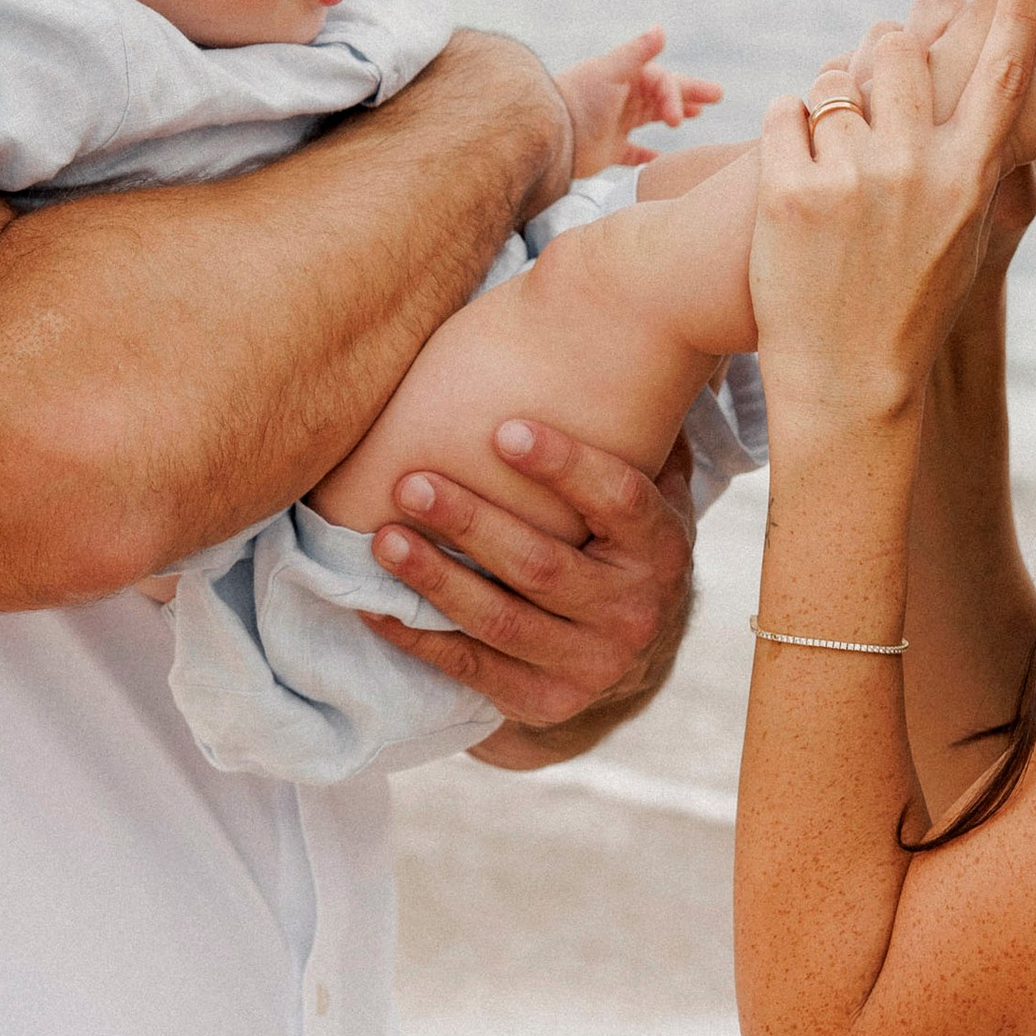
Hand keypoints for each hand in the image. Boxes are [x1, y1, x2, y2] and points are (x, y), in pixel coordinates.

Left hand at [356, 423, 696, 750]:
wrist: (634, 652)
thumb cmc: (618, 541)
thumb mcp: (646, 492)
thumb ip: (630, 432)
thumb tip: (607, 333)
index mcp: (661, 548)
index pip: (620, 501)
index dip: (565, 466)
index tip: (504, 428)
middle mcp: (634, 612)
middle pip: (543, 565)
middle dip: (472, 523)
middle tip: (412, 483)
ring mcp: (591, 666)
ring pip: (500, 621)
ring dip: (435, 579)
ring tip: (385, 539)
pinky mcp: (543, 702)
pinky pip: (471, 668)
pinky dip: (419, 636)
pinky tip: (374, 604)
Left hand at [554, 27, 724, 178]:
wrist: (549, 135)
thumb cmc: (579, 100)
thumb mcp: (610, 71)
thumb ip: (637, 52)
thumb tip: (661, 28)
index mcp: (625, 77)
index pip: (662, 81)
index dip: (677, 95)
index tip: (679, 118)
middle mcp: (622, 97)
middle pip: (662, 94)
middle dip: (689, 94)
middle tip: (717, 96)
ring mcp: (616, 123)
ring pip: (650, 117)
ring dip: (670, 114)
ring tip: (692, 116)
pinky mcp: (608, 150)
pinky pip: (632, 153)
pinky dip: (647, 157)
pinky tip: (660, 161)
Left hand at [751, 0, 1035, 431]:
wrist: (848, 382)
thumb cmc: (910, 305)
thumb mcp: (966, 235)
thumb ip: (976, 162)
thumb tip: (994, 93)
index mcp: (971, 177)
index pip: (1003, 74)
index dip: (1018, 12)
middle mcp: (918, 168)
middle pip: (894, 52)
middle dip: (877, 55)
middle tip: (868, 86)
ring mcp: (851, 177)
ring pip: (832, 80)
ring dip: (826, 100)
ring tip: (830, 159)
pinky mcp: (788, 190)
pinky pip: (783, 111)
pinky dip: (785, 130)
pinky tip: (793, 174)